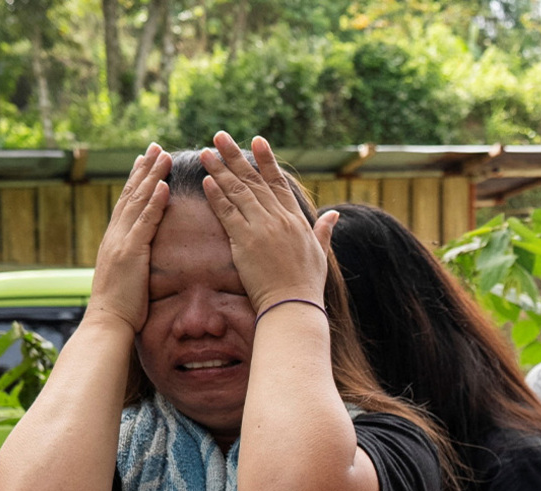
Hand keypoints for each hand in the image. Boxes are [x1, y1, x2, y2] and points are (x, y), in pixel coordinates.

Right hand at [85, 143, 170, 333]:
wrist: (107, 323)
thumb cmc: (120, 308)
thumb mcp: (127, 278)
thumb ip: (133, 261)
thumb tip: (140, 257)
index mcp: (115, 241)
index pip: (126, 203)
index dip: (136, 181)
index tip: (144, 161)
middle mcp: (115, 236)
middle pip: (131, 195)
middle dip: (144, 169)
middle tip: (155, 147)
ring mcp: (121, 242)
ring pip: (137, 202)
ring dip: (152, 177)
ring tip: (163, 156)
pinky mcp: (131, 252)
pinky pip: (145, 222)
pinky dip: (154, 202)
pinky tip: (163, 186)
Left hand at [198, 132, 333, 312]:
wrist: (293, 306)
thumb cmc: (307, 285)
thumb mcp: (321, 254)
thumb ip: (325, 232)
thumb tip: (334, 215)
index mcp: (297, 220)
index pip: (278, 183)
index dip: (266, 160)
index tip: (256, 140)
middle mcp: (280, 219)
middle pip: (254, 181)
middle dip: (235, 157)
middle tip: (220, 135)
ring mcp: (262, 229)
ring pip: (238, 192)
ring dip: (220, 170)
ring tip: (206, 152)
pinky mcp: (245, 242)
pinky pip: (228, 214)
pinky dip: (216, 196)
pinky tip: (206, 181)